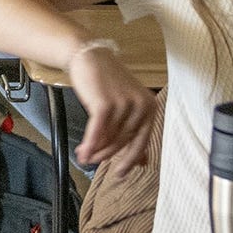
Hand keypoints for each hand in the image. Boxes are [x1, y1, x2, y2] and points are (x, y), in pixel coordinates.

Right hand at [67, 45, 156, 172]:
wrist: (89, 57)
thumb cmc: (107, 83)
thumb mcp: (126, 105)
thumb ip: (135, 131)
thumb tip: (143, 162)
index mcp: (150, 107)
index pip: (142, 141)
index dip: (130, 160)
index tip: (120, 174)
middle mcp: (141, 105)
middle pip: (123, 141)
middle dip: (106, 154)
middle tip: (93, 162)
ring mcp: (124, 104)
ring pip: (110, 137)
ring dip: (95, 150)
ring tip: (84, 155)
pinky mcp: (106, 103)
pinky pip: (98, 131)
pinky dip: (89, 144)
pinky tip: (83, 152)